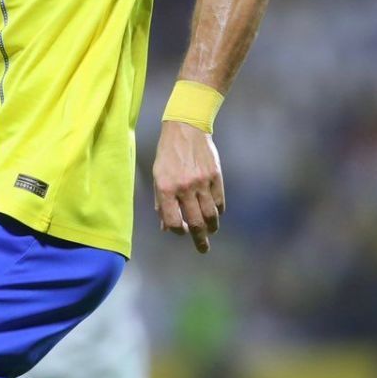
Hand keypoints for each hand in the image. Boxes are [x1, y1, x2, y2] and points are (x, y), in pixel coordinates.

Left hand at [153, 120, 224, 253]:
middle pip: (196, 223)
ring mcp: (201, 182)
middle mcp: (184, 187)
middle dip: (200, 240)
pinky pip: (219, 201)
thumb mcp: (157, 176)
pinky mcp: (215, 176)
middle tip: (203, 249)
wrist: (186, 128)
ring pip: (211, 215)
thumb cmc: (168, 154)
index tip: (182, 231)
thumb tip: (165, 227)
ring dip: (211, 227)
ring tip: (211, 231)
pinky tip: (215, 213)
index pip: (173, 221)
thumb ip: (160, 202)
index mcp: (166, 188)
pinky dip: (218, 211)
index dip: (178, 231)